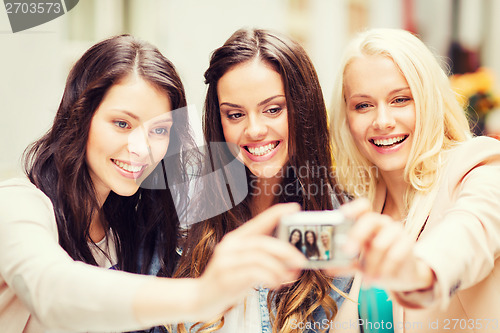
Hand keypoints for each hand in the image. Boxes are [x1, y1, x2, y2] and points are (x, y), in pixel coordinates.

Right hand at [196, 203, 305, 318]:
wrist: (200, 299)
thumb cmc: (229, 281)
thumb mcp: (244, 264)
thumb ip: (265, 259)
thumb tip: (293, 262)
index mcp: (235, 239)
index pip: (258, 221)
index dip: (276, 213)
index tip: (294, 207)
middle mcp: (229, 246)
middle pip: (263, 242)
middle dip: (286, 250)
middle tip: (301, 260)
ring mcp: (226, 261)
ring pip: (260, 258)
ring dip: (280, 268)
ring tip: (288, 277)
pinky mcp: (226, 278)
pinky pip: (254, 273)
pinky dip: (270, 278)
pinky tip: (275, 284)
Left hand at [327, 199, 434, 291]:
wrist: (401, 275)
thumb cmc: (376, 263)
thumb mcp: (357, 264)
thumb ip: (343, 264)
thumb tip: (326, 268)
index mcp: (367, 223)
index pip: (362, 207)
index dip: (353, 208)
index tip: (343, 215)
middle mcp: (382, 223)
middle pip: (370, 219)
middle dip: (356, 235)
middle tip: (347, 252)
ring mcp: (396, 231)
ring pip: (380, 244)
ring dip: (370, 265)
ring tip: (367, 278)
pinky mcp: (408, 244)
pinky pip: (394, 256)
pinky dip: (384, 270)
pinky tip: (379, 278)